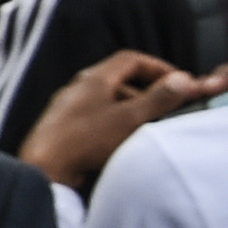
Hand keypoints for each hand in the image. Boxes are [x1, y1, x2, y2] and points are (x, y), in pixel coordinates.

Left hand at [16, 48, 227, 192]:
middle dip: (147, 92)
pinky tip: (121, 143)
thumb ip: (158, 99)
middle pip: (120, 80)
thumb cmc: (85, 140)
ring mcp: (68, 108)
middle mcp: (78, 88)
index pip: (131, 59)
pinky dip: (114, 125)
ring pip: (108, 102)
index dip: (158, 67)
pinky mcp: (62, 129)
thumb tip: (184, 80)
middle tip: (166, 107)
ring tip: (147, 128)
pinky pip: (95, 120)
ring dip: (131, 111)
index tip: (178, 81)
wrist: (44, 168)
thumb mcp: (130, 118)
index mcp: (94, 78)